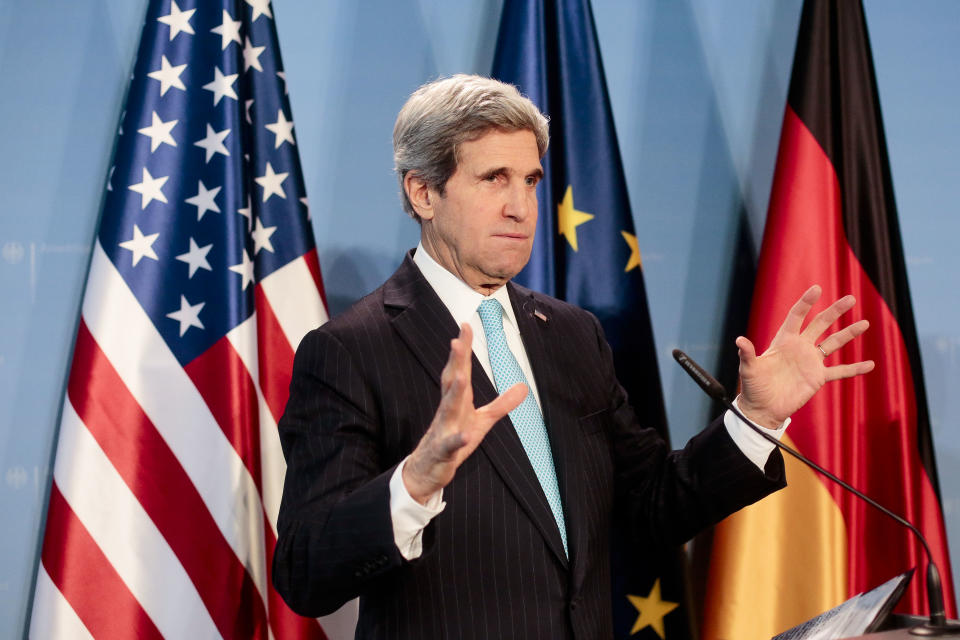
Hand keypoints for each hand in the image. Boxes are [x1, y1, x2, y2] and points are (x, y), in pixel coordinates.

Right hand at [403, 324, 526, 504]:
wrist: (428, 468)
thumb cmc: (453, 438)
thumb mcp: (483, 420)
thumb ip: (502, 403)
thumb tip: (523, 387)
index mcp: (457, 399)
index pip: (460, 369)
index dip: (463, 348)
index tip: (465, 325)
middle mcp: (448, 409)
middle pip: (452, 381)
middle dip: (455, 362)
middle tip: (456, 341)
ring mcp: (443, 429)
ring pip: (448, 408)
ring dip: (455, 393)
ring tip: (461, 377)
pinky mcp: (444, 450)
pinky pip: (451, 444)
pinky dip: (458, 439)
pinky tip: (466, 435)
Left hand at [736, 285, 874, 428]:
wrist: (763, 408)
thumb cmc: (753, 387)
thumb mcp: (749, 369)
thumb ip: (747, 354)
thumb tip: (739, 340)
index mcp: (784, 340)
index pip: (797, 316)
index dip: (806, 302)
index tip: (817, 288)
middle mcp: (800, 347)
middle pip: (820, 324)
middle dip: (835, 311)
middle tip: (851, 298)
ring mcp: (810, 362)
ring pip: (833, 344)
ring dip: (849, 334)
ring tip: (866, 323)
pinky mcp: (818, 378)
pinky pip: (840, 371)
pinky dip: (855, 369)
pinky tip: (870, 364)